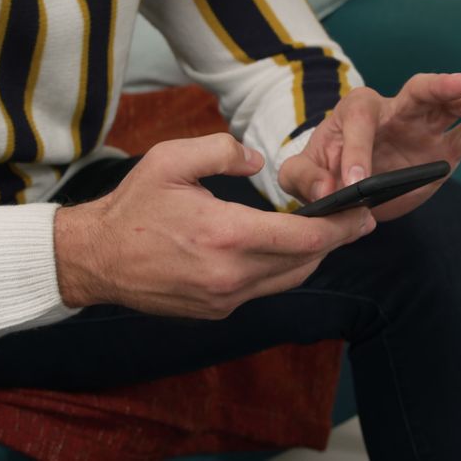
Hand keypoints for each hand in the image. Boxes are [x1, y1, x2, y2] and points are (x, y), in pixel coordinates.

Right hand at [54, 134, 374, 317]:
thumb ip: (222, 150)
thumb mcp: (171, 159)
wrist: (95, 259)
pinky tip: (285, 250)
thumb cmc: (133, 206)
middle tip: (358, 220)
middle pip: (305, 263)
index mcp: (226, 235)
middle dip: (336, 242)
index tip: (365, 214)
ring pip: (287, 281)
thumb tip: (258, 161)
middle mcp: (231, 275)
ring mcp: (224, 298)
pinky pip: (263, 291)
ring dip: (312, 258)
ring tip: (329, 234)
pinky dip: (281, 271)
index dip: (342, 227)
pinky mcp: (216, 310)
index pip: (305, 239)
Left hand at [279, 73, 460, 220]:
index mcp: (357, 111)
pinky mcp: (442, 149)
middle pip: (420, 89)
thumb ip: (304, 178)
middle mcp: (395, 111)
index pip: (360, 123)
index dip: (356, 152)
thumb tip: (330, 190)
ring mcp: (424, 128)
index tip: (355, 182)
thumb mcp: (299, 175)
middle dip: (440, 85)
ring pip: (450, 107)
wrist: (346, 188)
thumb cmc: (322, 172)